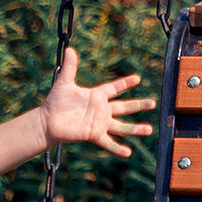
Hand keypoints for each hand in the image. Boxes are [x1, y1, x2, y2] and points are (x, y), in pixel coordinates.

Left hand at [39, 49, 156, 155]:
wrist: (48, 121)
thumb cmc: (55, 101)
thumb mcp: (64, 83)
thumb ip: (70, 67)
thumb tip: (70, 49)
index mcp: (96, 96)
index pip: (114, 88)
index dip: (125, 83)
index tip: (137, 78)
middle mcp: (101, 110)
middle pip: (124, 107)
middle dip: (139, 105)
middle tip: (153, 103)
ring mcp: (99, 123)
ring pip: (122, 127)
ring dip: (135, 129)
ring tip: (149, 130)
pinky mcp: (94, 135)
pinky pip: (108, 142)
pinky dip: (117, 148)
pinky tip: (128, 152)